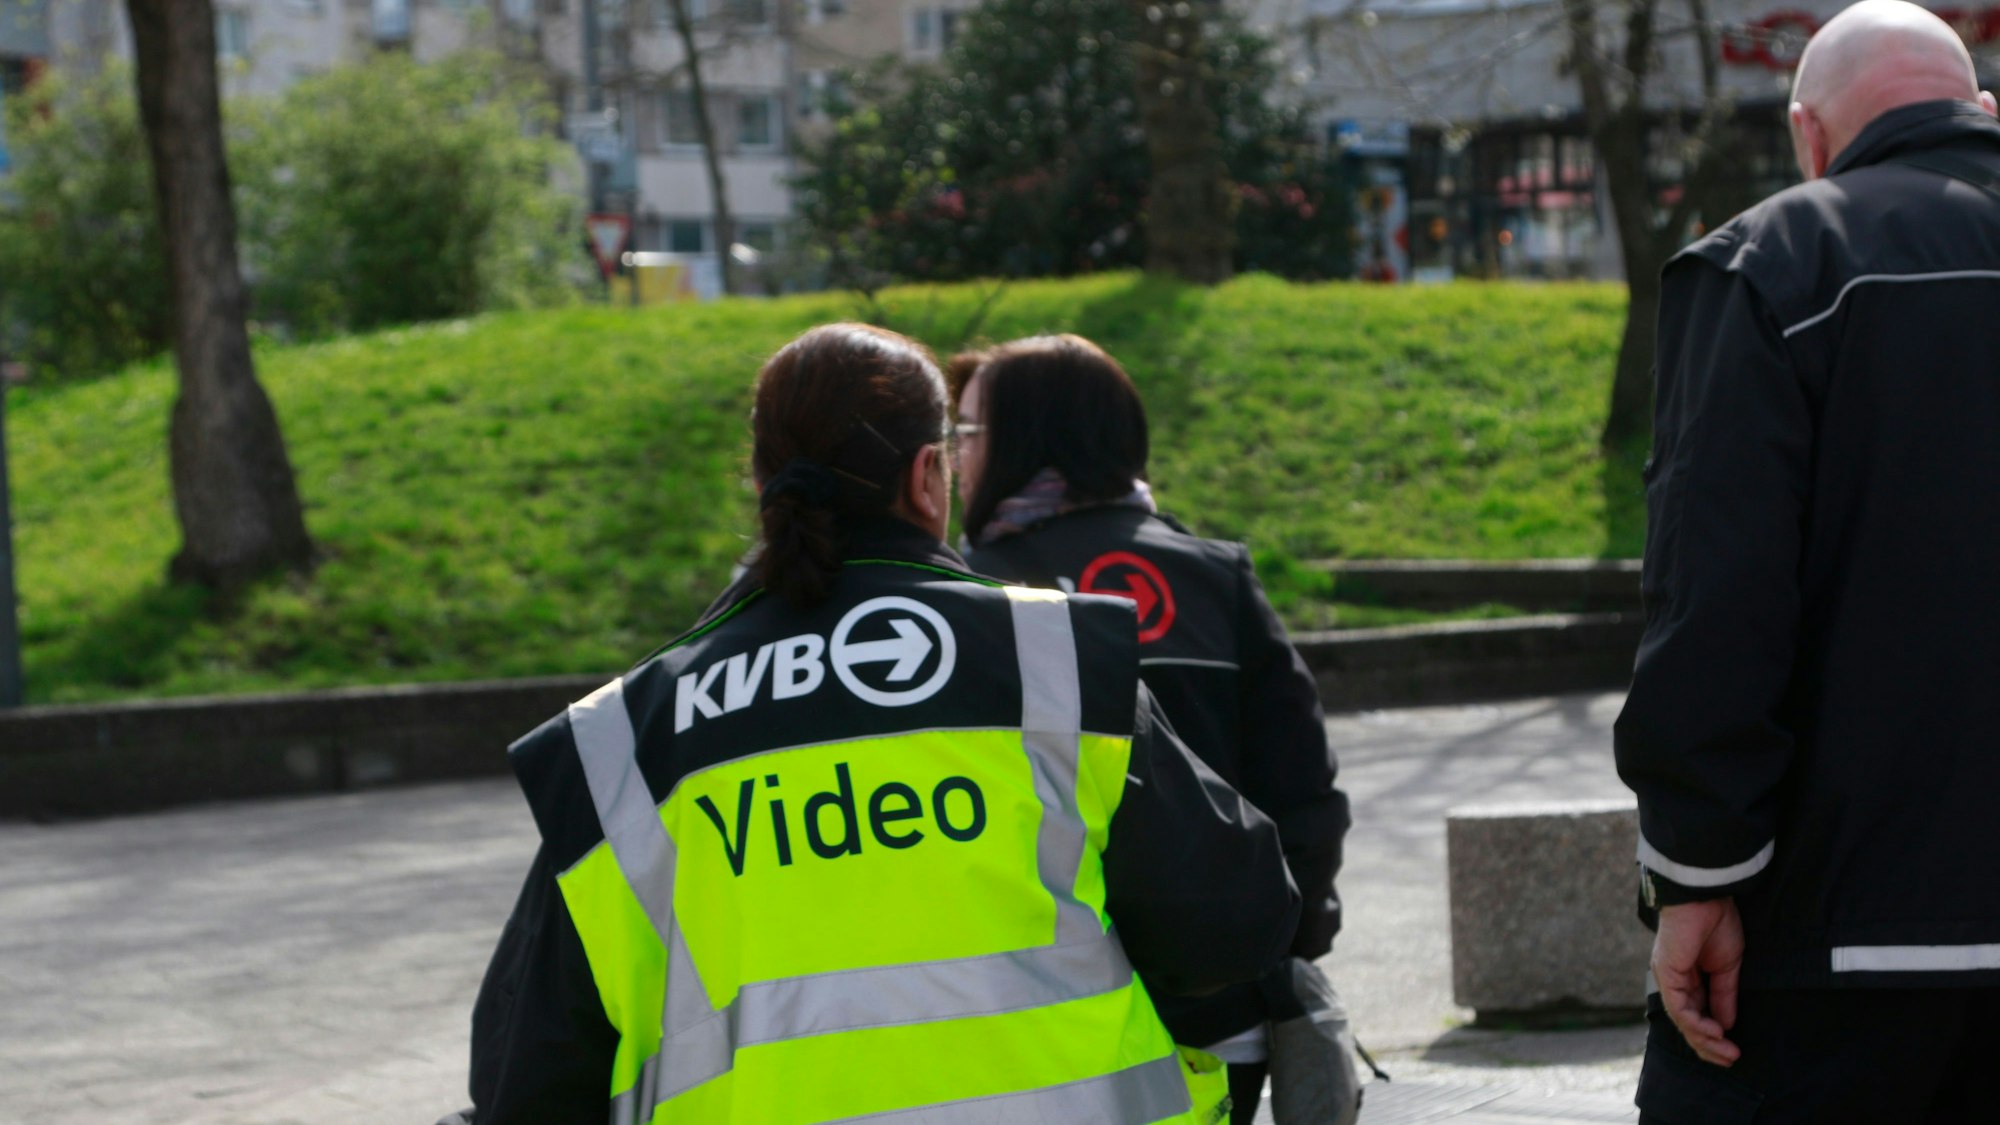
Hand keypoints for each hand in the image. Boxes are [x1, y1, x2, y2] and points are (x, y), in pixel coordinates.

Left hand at [1652, 897, 1744, 1066]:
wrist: (1706, 897)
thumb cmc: (1717, 923)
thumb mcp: (1727, 967)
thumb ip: (1724, 995)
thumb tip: (1726, 1025)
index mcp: (1688, 978)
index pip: (1697, 1016)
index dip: (1714, 1036)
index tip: (1734, 1051)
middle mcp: (1674, 981)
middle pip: (1687, 1024)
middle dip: (1709, 1045)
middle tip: (1730, 1059)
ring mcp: (1668, 978)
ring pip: (1682, 1020)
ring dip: (1705, 1040)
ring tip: (1726, 1052)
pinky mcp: (1666, 973)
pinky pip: (1679, 1007)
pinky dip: (1697, 1023)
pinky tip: (1715, 1033)